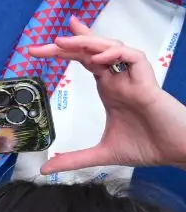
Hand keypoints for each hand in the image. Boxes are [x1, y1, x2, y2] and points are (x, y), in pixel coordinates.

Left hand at [27, 18, 185, 171]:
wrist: (176, 152)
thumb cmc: (148, 146)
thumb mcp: (101, 154)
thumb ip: (73, 159)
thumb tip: (45, 169)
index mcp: (110, 89)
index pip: (86, 61)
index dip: (68, 50)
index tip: (42, 47)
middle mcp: (120, 80)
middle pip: (93, 51)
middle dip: (69, 43)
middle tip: (38, 46)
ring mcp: (134, 79)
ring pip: (113, 48)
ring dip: (89, 43)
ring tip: (64, 43)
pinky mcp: (148, 84)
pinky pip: (134, 58)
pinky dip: (116, 55)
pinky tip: (98, 59)